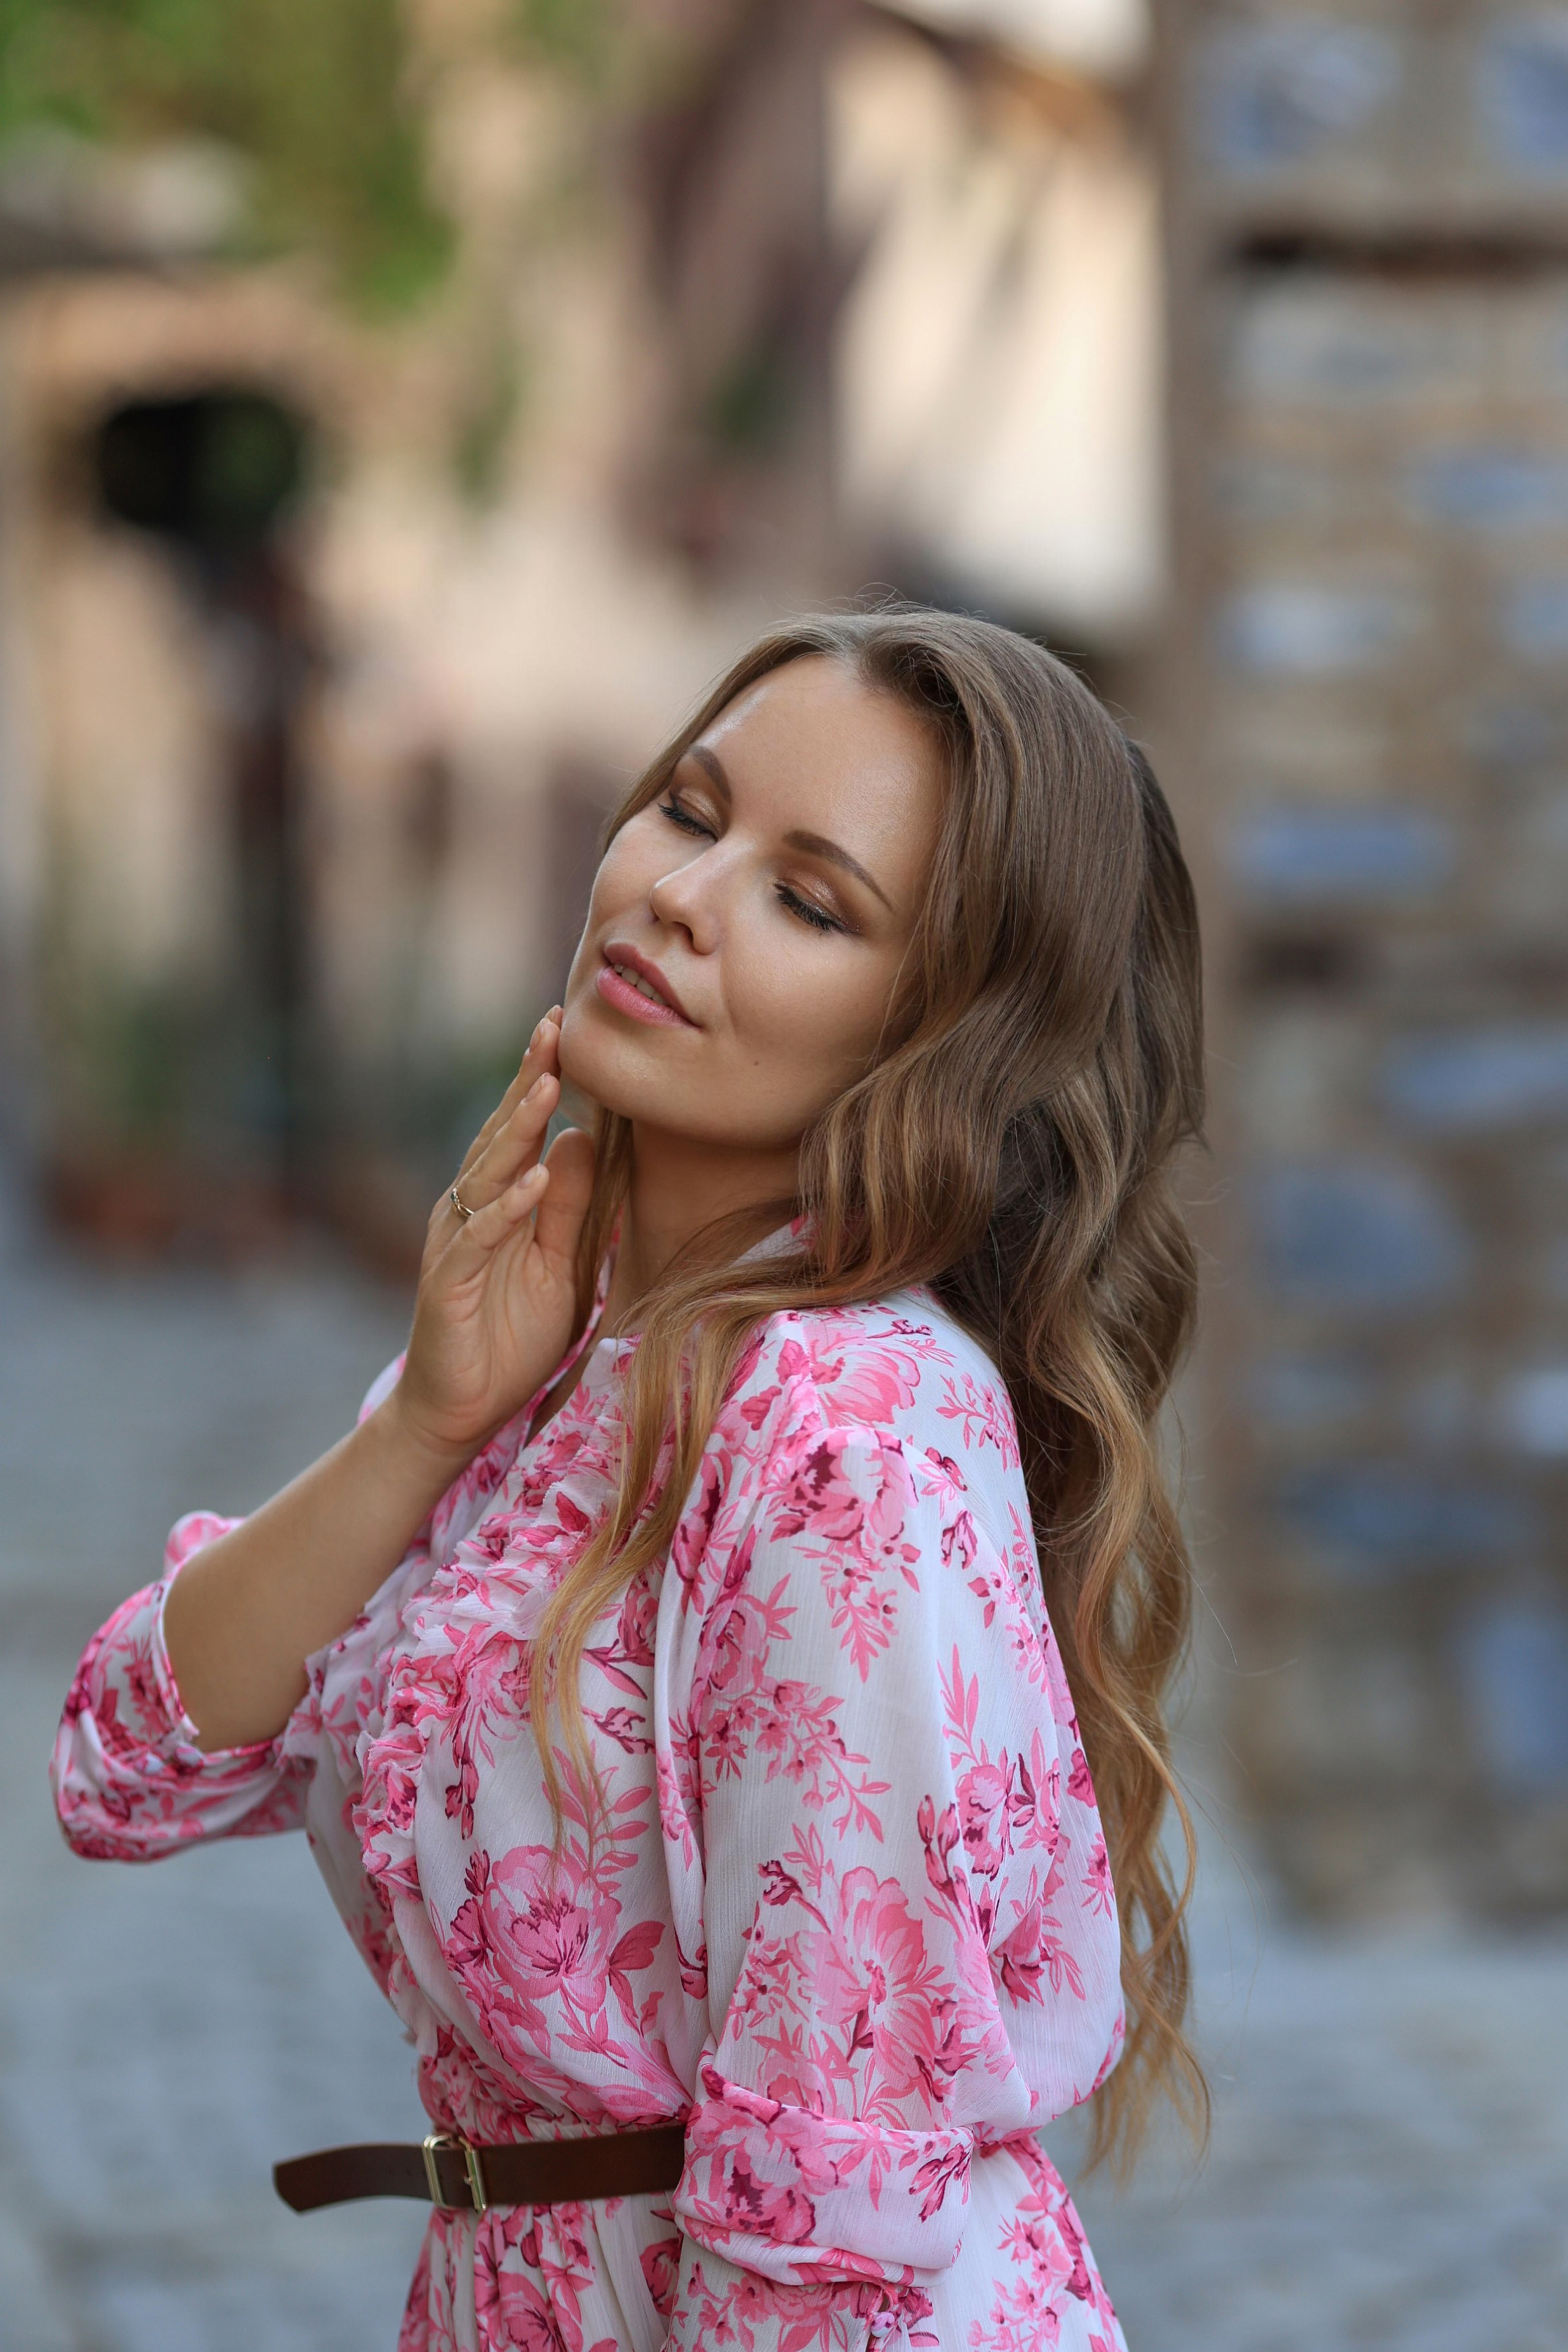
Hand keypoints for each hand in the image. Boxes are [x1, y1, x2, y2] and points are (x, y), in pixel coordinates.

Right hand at [390, 1010, 596, 1463]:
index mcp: (498, 1202)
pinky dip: (507, 1207)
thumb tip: (581, 1138)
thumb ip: (568, 1207)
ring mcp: (456, 1242)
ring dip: (519, 1128)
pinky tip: (532, 1178)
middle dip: (529, 1079)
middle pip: (502, 1134)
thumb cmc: (510, 1338)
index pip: (522, 1130)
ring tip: (549, 1084)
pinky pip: (479, 1236)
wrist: (461, 1409)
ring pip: (488, 1173)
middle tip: (555, 1027)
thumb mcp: (558, 1266)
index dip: (541, 1078)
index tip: (568, 1028)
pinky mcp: (448, 1281)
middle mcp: (470, 1210)